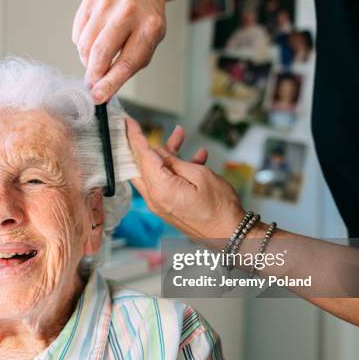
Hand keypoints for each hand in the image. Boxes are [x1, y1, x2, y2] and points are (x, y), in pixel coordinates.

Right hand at [72, 0, 167, 103]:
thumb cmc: (145, 20)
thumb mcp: (147, 43)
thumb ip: (127, 67)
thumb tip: (103, 91)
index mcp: (149, 28)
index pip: (126, 64)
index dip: (109, 84)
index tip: (98, 98)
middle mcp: (128, 12)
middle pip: (100, 53)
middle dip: (93, 75)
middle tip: (92, 84)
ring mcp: (106, 3)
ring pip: (84, 45)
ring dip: (87, 61)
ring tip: (98, 59)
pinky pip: (77, 34)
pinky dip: (83, 44)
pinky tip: (95, 40)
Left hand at [126, 118, 245, 240]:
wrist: (230, 236)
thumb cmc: (220, 209)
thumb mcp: (200, 175)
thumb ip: (174, 162)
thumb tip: (157, 152)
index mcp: (160, 189)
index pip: (140, 157)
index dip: (134, 137)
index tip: (128, 122)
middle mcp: (155, 199)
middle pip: (140, 166)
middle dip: (145, 144)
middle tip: (145, 128)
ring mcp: (160, 205)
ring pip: (154, 172)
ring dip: (166, 154)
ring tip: (181, 136)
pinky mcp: (168, 208)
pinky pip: (165, 183)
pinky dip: (174, 170)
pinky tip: (196, 158)